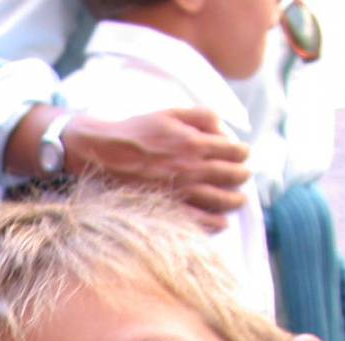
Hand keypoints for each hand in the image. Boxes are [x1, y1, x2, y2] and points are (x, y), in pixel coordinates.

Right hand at [63, 108, 250, 230]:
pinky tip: (221, 222)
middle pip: (232, 176)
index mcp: (195, 143)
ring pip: (221, 201)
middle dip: (242, 175)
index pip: (235, 151)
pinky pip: (198, 221)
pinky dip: (215, 224)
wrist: (102, 153)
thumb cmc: (137, 130)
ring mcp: (181, 191)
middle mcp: (192, 169)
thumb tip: (225, 130)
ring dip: (234, 201)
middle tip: (242, 176)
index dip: (242, 152)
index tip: (241, 154)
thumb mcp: (171, 112)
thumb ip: (203, 116)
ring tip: (237, 200)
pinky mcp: (167, 207)